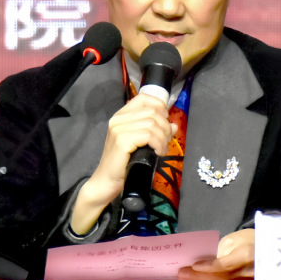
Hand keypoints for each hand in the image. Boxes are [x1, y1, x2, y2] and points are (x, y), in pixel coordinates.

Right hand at [70, 93, 175, 234]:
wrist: (106, 181)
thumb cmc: (123, 162)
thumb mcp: (141, 142)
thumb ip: (155, 130)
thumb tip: (173, 125)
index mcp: (121, 115)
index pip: (144, 98)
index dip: (160, 107)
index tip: (165, 121)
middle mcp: (118, 119)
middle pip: (153, 112)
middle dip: (165, 127)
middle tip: (166, 141)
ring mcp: (118, 129)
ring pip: (153, 124)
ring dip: (163, 137)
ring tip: (162, 149)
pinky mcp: (121, 141)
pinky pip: (149, 136)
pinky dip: (159, 144)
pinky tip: (158, 152)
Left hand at [178, 228, 254, 279]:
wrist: (268, 249)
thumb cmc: (249, 240)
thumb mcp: (235, 240)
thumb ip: (221, 250)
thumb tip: (203, 260)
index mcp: (246, 255)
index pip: (224, 264)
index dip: (208, 266)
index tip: (194, 265)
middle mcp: (245, 271)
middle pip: (219, 277)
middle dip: (199, 276)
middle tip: (181, 273)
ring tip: (183, 278)